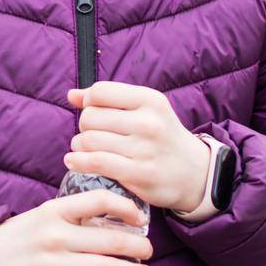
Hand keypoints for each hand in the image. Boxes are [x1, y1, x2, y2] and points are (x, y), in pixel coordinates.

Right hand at [0, 188, 153, 265]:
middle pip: (110, 239)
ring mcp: (52, 264)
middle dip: (137, 246)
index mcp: (54, 210)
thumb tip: (110, 221)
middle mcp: (55, 235)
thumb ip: (72, 217)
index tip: (139, 218)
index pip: (98, 200)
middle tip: (149, 251)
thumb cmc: (15, 238)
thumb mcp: (41, 217)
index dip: (125, 208)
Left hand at [64, 81, 212, 214]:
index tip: (93, 111)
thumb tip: (71, 95)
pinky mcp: (140, 174)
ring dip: (79, 145)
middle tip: (91, 134)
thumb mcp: (144, 110)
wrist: (194, 172)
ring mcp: (145, 149)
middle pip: (91, 117)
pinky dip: (78, 162)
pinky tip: (74, 161)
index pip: (100, 91)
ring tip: (83, 148)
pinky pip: (97, 163)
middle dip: (84, 126)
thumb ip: (108, 99)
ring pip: (90, 140)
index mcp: (150, 100)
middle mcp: (149, 122)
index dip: (88, 101)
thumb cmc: (162, 137)